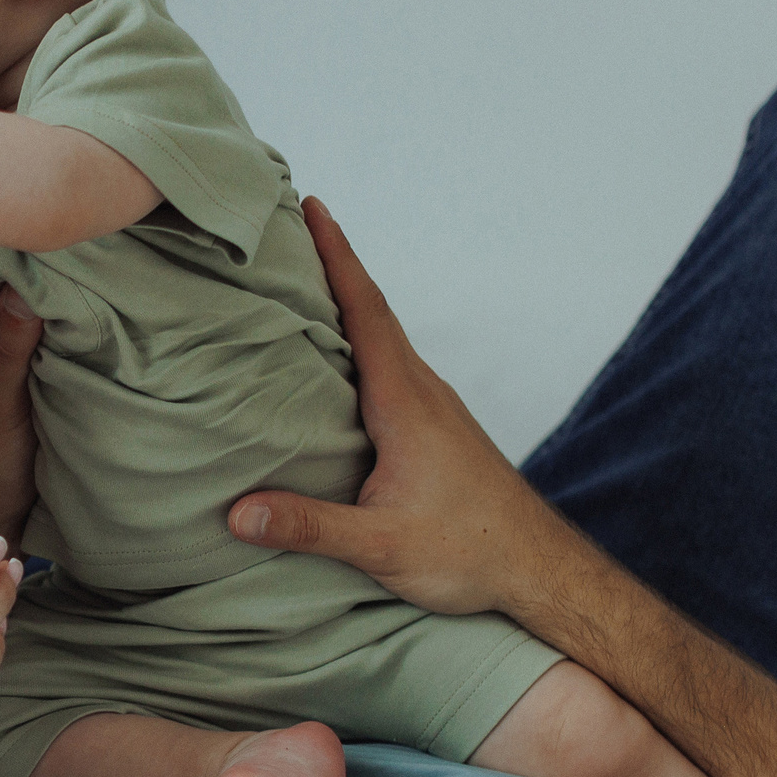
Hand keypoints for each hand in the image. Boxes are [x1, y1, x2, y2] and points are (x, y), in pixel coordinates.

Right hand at [225, 198, 584, 618]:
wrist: (539, 570)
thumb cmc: (469, 553)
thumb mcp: (382, 547)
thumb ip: (310, 527)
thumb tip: (237, 513)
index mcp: (405, 403)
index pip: (365, 311)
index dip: (337, 256)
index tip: (311, 207)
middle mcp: (423, 392)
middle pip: (372, 312)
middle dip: (333, 265)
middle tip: (292, 229)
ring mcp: (434, 409)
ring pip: (383, 341)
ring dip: (346, 305)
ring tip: (301, 287)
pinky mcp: (437, 431)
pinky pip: (390, 369)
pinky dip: (360, 345)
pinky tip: (338, 366)